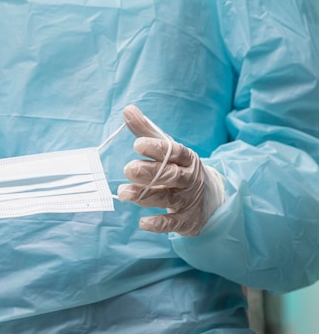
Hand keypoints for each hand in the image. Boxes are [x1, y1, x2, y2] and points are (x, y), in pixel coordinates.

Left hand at [117, 105, 224, 235]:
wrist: (210, 200)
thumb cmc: (180, 169)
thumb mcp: (167, 150)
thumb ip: (146, 131)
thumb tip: (127, 109)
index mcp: (185, 158)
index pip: (173, 151)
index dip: (157, 148)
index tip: (138, 145)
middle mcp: (188, 178)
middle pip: (170, 175)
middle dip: (149, 172)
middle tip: (128, 169)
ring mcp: (187, 200)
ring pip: (166, 198)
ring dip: (144, 195)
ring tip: (123, 192)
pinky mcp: (184, 220)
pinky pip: (171, 223)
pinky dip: (158, 224)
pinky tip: (142, 223)